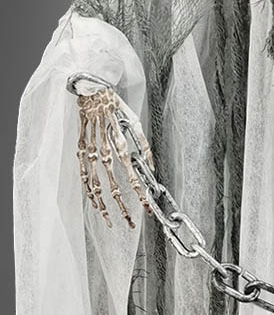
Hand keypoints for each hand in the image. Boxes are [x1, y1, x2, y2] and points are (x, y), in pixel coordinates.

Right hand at [75, 84, 153, 228]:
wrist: (92, 91)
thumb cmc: (117, 106)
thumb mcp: (135, 122)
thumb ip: (144, 146)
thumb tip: (151, 166)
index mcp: (120, 143)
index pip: (133, 175)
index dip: (140, 193)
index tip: (148, 207)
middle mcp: (105, 151)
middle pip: (115, 185)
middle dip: (125, 205)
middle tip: (133, 222)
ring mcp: (90, 152)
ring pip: (97, 185)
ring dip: (106, 205)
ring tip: (114, 220)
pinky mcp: (80, 151)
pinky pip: (84, 177)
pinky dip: (90, 193)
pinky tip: (97, 204)